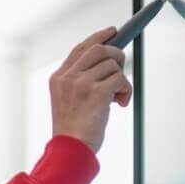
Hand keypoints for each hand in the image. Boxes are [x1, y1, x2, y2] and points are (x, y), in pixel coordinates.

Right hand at [50, 28, 132, 152]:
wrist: (70, 151)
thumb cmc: (74, 132)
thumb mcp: (70, 102)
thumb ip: (81, 81)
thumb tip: (110, 62)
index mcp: (58, 78)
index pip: (81, 48)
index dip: (98, 37)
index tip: (113, 32)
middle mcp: (68, 77)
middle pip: (99, 49)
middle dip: (116, 56)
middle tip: (120, 73)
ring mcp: (81, 84)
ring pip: (112, 65)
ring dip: (121, 80)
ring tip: (117, 99)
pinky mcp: (96, 93)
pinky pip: (121, 79)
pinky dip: (126, 90)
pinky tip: (121, 104)